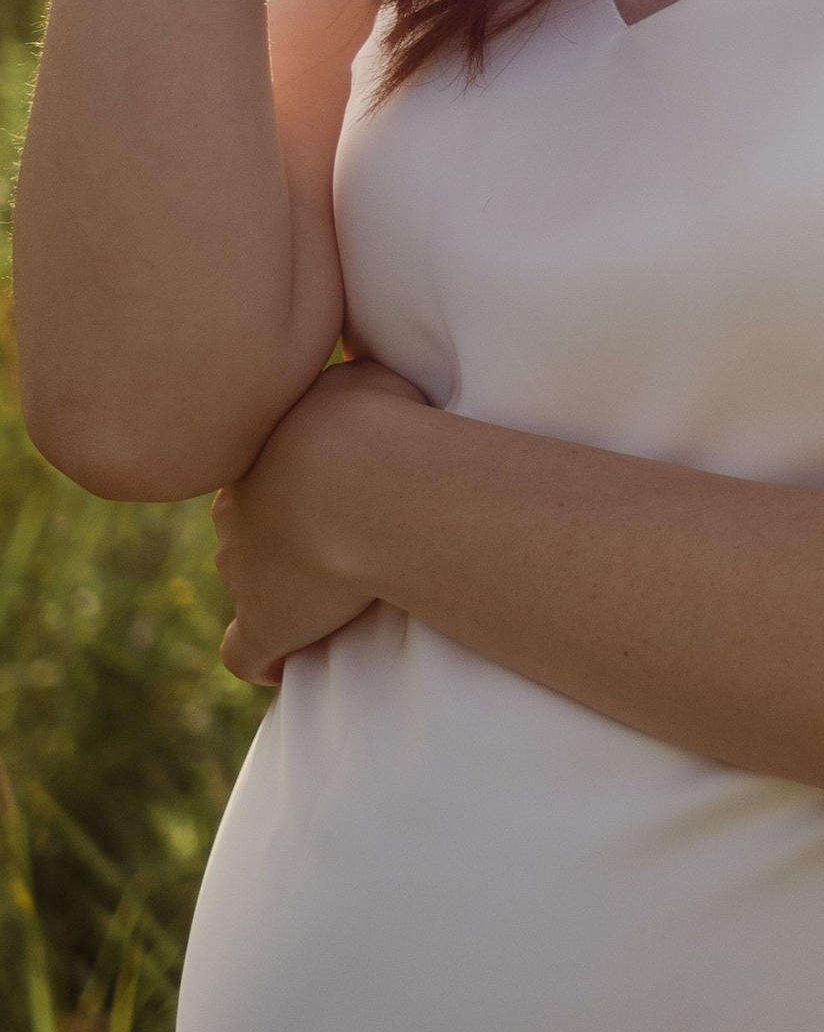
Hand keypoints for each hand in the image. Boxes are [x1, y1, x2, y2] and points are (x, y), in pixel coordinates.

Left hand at [214, 357, 424, 684]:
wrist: (363, 479)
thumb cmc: (376, 421)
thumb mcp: (367, 373)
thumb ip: (355, 373)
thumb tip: (361, 368)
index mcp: (259, 455)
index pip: (265, 471)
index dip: (297, 484)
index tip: (336, 490)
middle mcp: (238, 510)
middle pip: (247, 524)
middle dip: (281, 533)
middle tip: (339, 538)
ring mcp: (245, 570)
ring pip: (246, 580)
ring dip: (280, 588)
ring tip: (335, 596)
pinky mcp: (264, 623)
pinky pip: (245, 653)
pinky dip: (263, 660)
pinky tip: (287, 663)